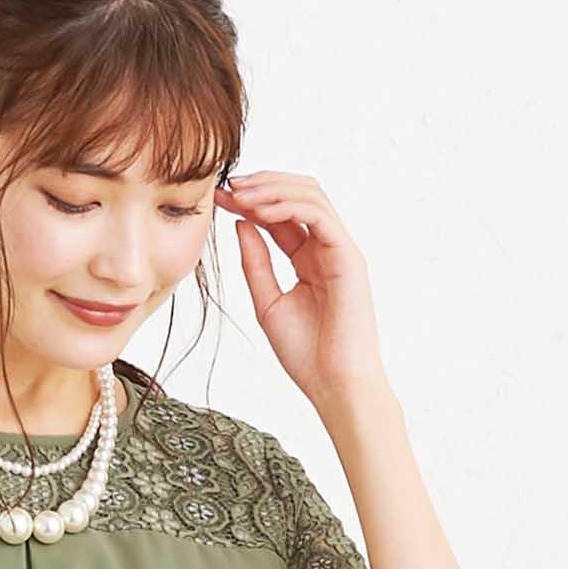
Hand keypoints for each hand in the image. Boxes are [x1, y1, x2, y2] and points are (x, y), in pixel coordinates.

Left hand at [214, 172, 390, 416]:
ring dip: (272, 189)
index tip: (218, 197)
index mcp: (308, 258)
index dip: (249, 201)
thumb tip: (240, 225)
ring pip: (310, 196)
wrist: (333, 383)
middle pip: (298, 194)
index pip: (280, 215)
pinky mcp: (349, 257)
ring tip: (239, 194)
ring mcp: (340, 249)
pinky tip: (259, 212)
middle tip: (227, 187)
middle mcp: (326, 247)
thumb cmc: (307, 353)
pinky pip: (319, 216)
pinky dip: (288, 206)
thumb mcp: (267, 302)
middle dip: (261, 185)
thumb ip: (256, 263)